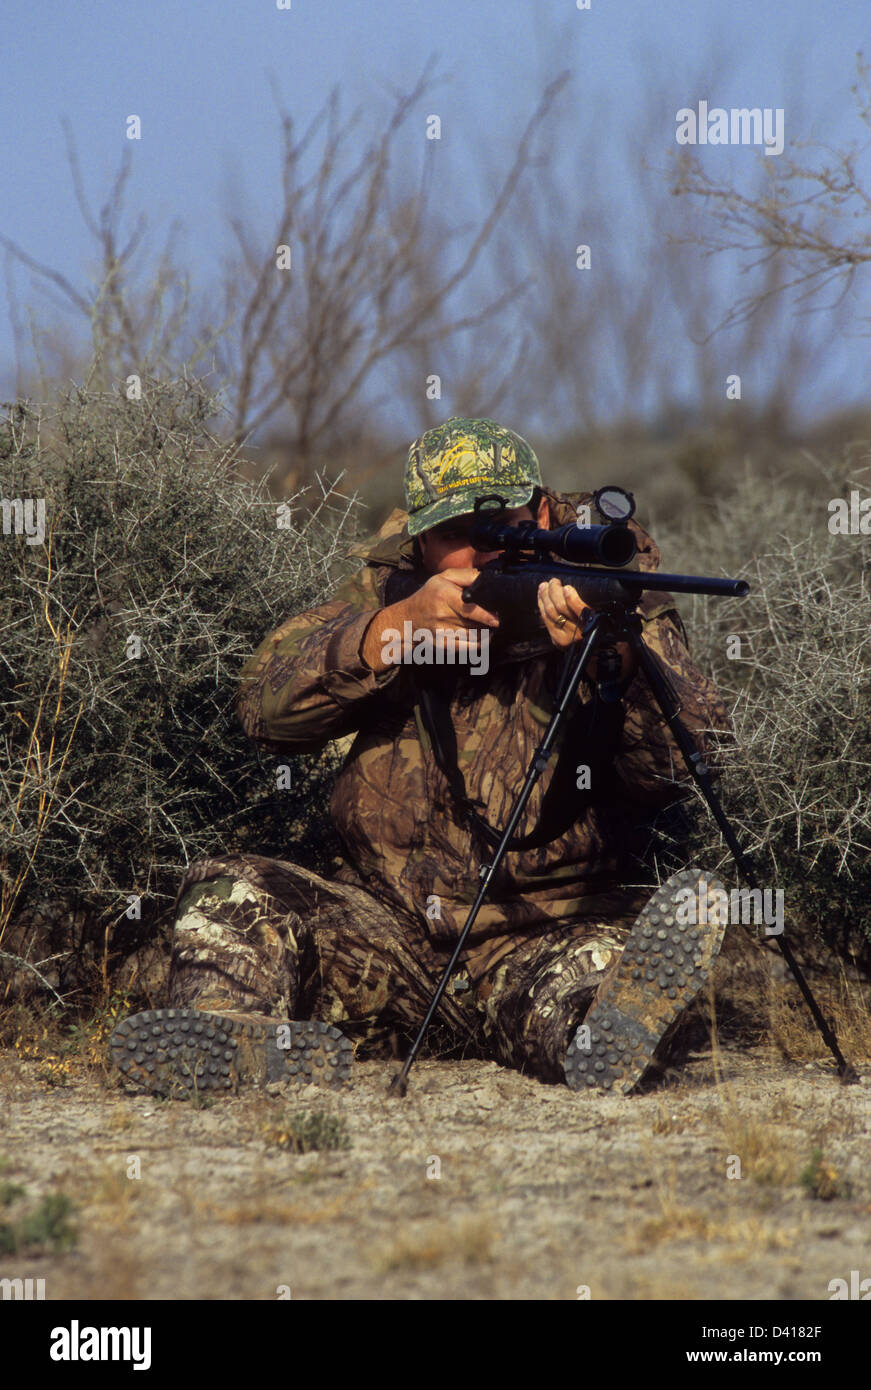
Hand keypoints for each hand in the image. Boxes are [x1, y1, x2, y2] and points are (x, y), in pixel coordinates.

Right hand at [361, 568, 497, 671]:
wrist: (408, 619)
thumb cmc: (429, 596)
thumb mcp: (444, 578)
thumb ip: (466, 575)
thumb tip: (486, 578)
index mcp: (443, 594)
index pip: (469, 608)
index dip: (485, 615)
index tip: (497, 618)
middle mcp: (441, 614)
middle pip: (474, 623)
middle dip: (488, 623)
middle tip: (497, 619)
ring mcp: (441, 631)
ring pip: (473, 636)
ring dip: (485, 633)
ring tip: (490, 627)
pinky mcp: (443, 644)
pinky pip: (467, 647)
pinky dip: (479, 644)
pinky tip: (484, 638)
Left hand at [537, 577, 636, 681]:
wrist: (606, 664)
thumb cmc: (615, 640)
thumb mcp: (619, 625)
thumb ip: (612, 611)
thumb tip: (605, 591)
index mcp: (596, 630)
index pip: (581, 612)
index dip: (571, 599)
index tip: (566, 587)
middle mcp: (579, 637)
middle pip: (560, 610)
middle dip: (554, 593)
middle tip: (554, 581)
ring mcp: (565, 641)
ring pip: (550, 615)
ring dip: (545, 598)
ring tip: (545, 586)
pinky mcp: (557, 642)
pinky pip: (546, 622)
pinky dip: (542, 607)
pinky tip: (542, 598)